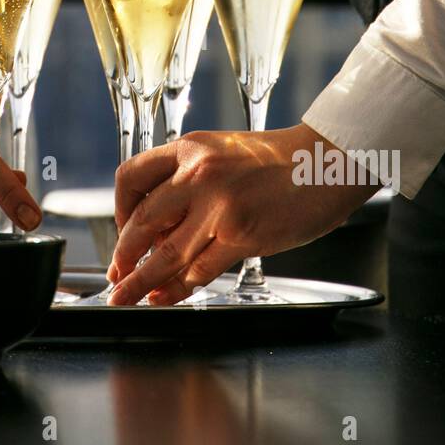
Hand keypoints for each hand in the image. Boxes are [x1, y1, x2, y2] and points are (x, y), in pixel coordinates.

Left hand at [106, 123, 378, 305]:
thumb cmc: (281, 160)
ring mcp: (219, 206)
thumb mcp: (223, 152)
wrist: (327, 161)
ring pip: (166, 253)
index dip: (118, 210)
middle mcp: (198, 173)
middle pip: (142, 222)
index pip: (132, 178)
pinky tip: (167, 297)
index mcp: (190, 147)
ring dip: (141, 282)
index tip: (121, 230)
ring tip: (126, 297)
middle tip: (116, 275)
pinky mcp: (241, 234)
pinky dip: (178, 289)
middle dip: (123, 255)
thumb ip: (190, 179)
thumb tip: (161, 225)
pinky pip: (199, 269)